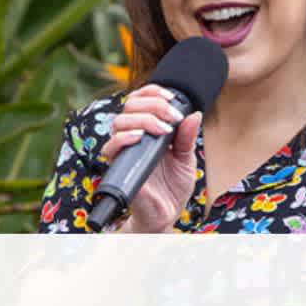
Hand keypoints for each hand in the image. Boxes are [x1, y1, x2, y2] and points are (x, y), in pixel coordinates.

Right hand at [100, 84, 202, 232]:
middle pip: (130, 105)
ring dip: (144, 119)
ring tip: (163, 130)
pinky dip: (124, 138)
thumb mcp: (186, 158)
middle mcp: (133, 136)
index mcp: (147, 129)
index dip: (153, 92)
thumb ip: (187, 137)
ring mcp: (124, 151)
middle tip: (173, 117)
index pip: (140, 99)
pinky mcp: (119, 166)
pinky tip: (140, 138)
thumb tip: (194, 114)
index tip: (172, 98)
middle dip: (153, 104)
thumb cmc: (173, 186)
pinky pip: (111, 147)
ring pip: (119, 121)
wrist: (166, 214)